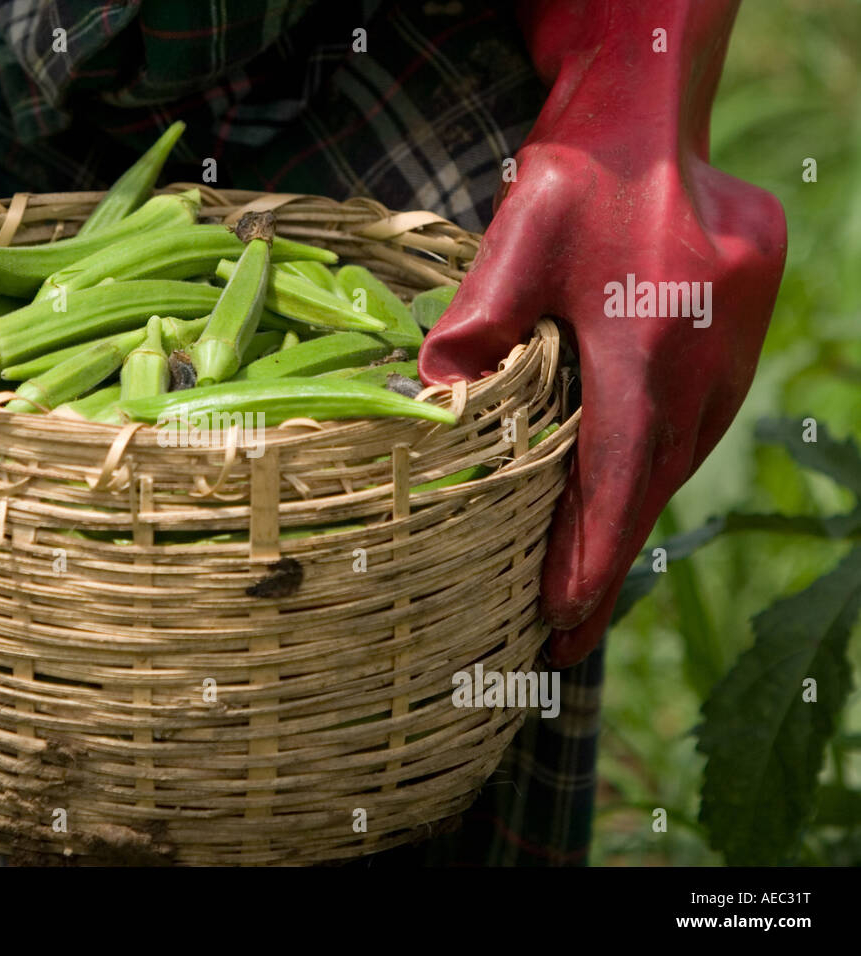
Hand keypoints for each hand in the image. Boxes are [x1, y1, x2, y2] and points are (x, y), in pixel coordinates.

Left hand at [418, 0, 787, 665]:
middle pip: (650, 486)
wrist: (651, 119)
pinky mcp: (739, 340)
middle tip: (563, 641)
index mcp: (651, 344)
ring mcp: (734, 351)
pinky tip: (618, 497)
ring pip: (676, 461)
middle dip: (604, 567)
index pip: (618, 477)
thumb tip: (434, 404)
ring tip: (581, 590)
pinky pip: (692, 427)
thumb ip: (475, 322)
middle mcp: (707, 361)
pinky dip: (651, 473)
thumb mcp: (514, 236)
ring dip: (629, 523)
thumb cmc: (577, 176)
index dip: (589, 557)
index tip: (561, 623)